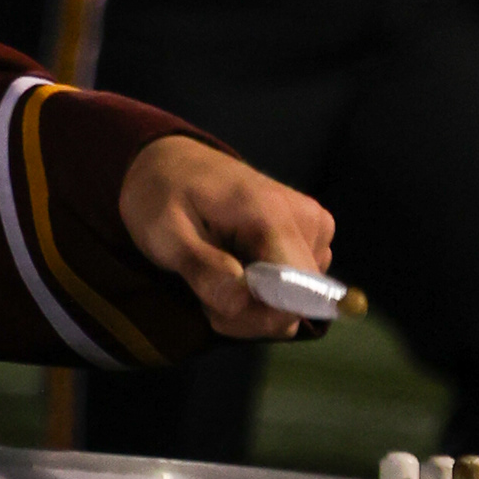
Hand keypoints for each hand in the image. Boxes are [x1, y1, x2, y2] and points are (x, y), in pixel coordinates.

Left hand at [120, 136, 336, 340]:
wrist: (172, 162)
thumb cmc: (163, 195)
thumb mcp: (165, 233)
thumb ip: (204, 268)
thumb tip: (244, 303)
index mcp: (273, 213)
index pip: (297, 292)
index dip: (258, 316)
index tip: (215, 309)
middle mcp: (308, 221)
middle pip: (297, 304)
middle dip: (248, 314)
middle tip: (204, 291)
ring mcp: (315, 228)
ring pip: (295, 302)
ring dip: (252, 306)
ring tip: (215, 275)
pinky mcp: (312, 237)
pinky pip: (296, 290)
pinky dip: (262, 294)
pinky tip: (234, 271)